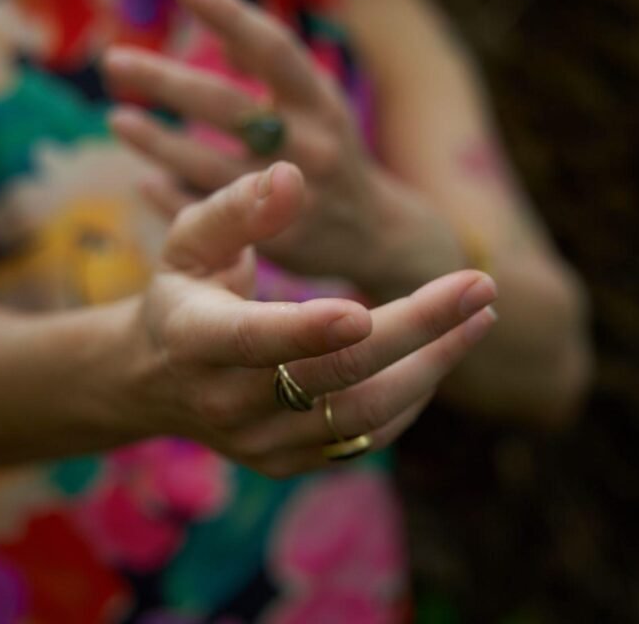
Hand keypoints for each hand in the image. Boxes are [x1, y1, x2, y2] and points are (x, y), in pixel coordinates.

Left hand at [104, 0, 447, 291]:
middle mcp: (311, 146)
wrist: (376, 234)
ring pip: (211, 167)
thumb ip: (279, 73)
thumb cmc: (335, 156)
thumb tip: (227, 36)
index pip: (276, 50)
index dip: (233, 17)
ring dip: (158, 143)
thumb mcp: (323, 108)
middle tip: (114, 61)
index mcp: (322, 105)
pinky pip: (213, 216)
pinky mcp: (277, 240)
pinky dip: (174, 197)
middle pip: (229, 107)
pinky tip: (145, 182)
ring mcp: (293, 196)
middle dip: (167, 81)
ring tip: (118, 119)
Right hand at [115, 162, 496, 477]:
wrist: (157, 377)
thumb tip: (292, 175)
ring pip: (361, 414)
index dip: (307, 329)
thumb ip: (237, 208)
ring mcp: (260, 442)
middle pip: (333, 374)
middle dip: (415, 330)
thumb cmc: (182, 291)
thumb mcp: (191, 239)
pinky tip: (441, 354)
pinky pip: (362, 438)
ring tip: (481, 318)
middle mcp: (225, 402)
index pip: (254, 339)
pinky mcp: (287, 461)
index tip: (364, 307)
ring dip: (431, 367)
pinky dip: (411, 396)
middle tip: (480, 286)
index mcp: (194, 339)